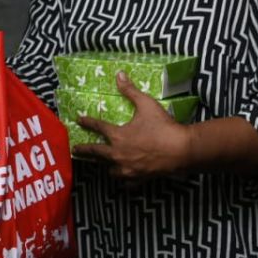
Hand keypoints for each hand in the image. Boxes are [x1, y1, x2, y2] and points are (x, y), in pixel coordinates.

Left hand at [73, 71, 191, 178]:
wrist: (182, 150)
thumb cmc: (164, 126)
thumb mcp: (146, 104)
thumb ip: (130, 90)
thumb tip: (119, 74)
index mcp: (118, 136)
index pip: (97, 127)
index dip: (87, 122)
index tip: (79, 120)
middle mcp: (118, 154)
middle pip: (96, 153)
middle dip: (84, 150)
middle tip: (75, 150)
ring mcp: (128, 169)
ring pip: (110, 170)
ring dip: (105, 165)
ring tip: (102, 163)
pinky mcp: (139, 178)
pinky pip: (126, 182)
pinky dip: (124, 180)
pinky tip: (124, 178)